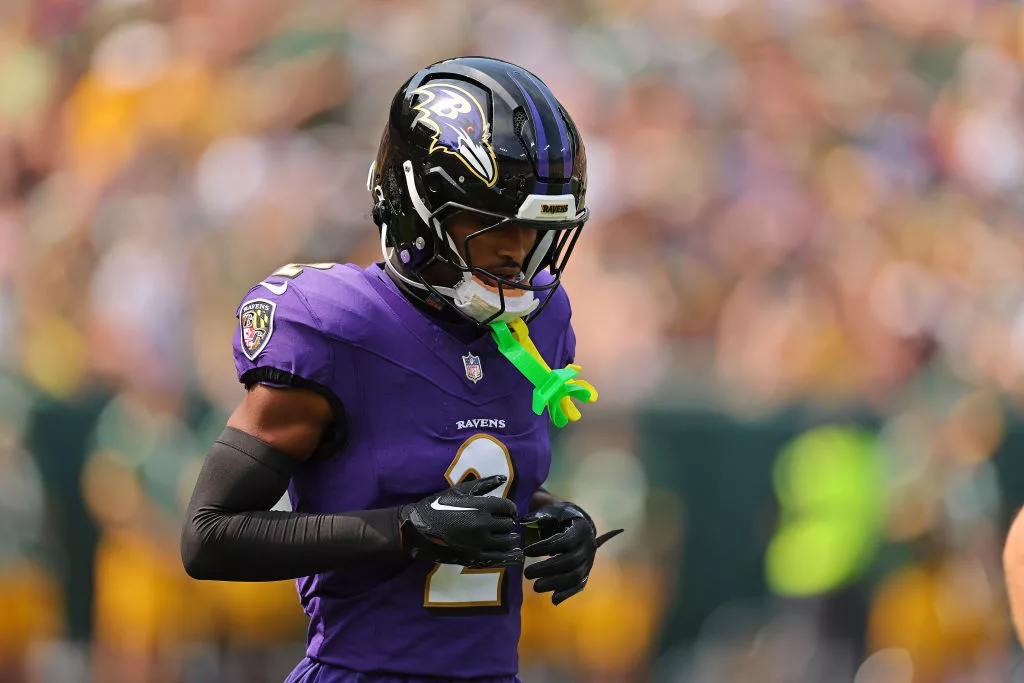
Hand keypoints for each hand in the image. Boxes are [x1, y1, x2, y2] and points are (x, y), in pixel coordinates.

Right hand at [399, 475, 522, 566]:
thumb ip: (483, 484)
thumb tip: (503, 477)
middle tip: (504, 523)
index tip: (507, 511)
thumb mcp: (459, 490)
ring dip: (510, 539)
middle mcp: (483, 524)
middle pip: (508, 524)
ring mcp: (479, 542)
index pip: (508, 507)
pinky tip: (512, 553)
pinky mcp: (474, 557)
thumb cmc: (438, 505)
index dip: (510, 509)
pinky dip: (508, 555)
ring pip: (507, 542)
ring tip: (508, 537)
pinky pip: (499, 557)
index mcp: (481, 506)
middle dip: (508, 523)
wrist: (417, 528)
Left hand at [521, 502, 622, 604]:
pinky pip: (579, 585)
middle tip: (526, 573)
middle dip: (547, 569)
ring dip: (555, 583)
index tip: (526, 551)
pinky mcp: (586, 572)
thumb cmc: (560, 517)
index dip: (544, 548)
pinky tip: (553, 600)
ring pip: (575, 576)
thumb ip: (540, 517)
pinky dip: (567, 593)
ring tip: (535, 586)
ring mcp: (589, 561)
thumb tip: (525, 521)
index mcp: (581, 529)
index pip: (564, 541)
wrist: (578, 523)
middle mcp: (589, 546)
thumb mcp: (551, 512)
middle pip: (570, 561)